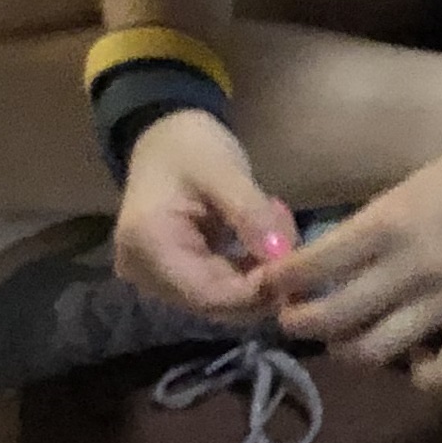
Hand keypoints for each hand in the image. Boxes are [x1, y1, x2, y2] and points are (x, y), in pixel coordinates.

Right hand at [114, 109, 298, 323]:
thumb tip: (282, 256)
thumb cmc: (190, 146)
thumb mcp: (224, 170)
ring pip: (223, 299)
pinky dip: (246, 270)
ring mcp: (154, 278)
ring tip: (275, 225)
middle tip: (289, 234)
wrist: (162, 139)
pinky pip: (217, 287)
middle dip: (263, 281)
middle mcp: (143, 272)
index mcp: (148, 245)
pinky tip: (261, 237)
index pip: (210, 295)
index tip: (298, 266)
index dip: (258, 291)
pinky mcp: (170, 277)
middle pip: (217, 304)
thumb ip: (250, 213)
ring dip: (258, 274)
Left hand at [277, 125, 441, 390]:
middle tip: (294, 315)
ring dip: (346, 350)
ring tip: (343, 337)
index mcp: (390, 224)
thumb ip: (371, 225)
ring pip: (375, 352)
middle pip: (332, 317)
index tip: (265, 283)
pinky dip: (421, 375)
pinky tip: (413, 358)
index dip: (276, 281)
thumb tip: (326, 257)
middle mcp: (413, 268)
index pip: (312, 265)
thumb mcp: (410, 185)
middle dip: (297, 322)